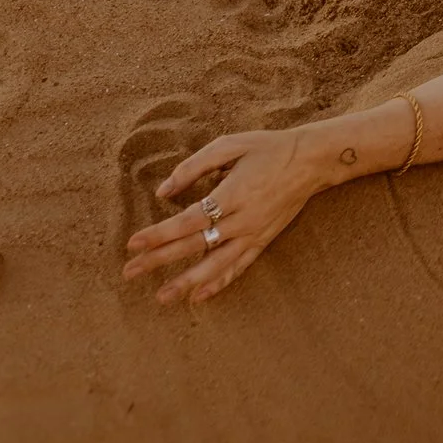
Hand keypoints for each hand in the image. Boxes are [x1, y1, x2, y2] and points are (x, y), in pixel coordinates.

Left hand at [121, 124, 329, 305]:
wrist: (312, 160)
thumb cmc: (268, 148)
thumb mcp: (230, 145)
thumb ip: (194, 167)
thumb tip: (162, 192)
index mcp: (232, 194)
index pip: (188, 220)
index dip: (159, 233)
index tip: (133, 244)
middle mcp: (242, 219)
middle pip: (196, 244)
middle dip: (160, 260)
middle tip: (130, 273)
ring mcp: (254, 233)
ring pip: (216, 264)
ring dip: (187, 282)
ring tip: (162, 297)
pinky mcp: (263, 240)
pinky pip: (239, 266)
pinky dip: (220, 282)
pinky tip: (199, 296)